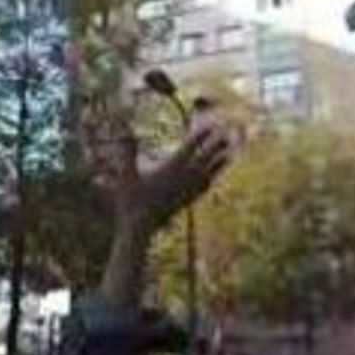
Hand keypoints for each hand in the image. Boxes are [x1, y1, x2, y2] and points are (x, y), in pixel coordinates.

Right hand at [98, 123, 231, 309]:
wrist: (140, 229)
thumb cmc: (132, 201)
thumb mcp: (127, 174)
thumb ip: (128, 151)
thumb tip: (125, 130)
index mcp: (171, 169)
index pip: (190, 148)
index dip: (201, 135)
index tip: (211, 125)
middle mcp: (183, 179)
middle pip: (204, 159)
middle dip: (216, 146)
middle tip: (227, 135)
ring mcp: (186, 192)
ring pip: (208, 174)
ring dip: (219, 163)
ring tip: (229, 155)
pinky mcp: (186, 203)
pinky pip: (203, 189)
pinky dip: (210, 180)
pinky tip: (211, 179)